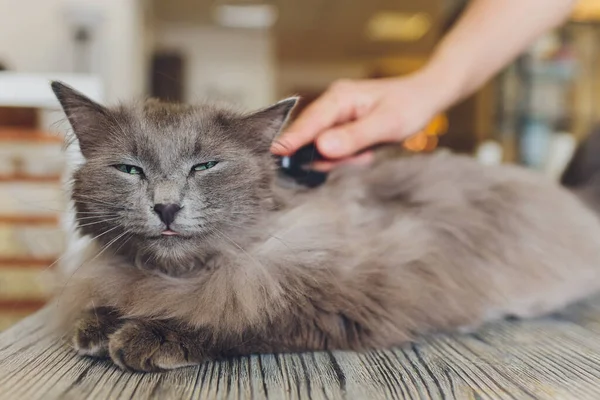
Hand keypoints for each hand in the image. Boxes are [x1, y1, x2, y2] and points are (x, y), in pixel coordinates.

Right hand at [271, 70, 449, 170]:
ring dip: (341, 158)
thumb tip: (322, 148)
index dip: (290, 142)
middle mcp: (332, 104)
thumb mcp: (386, 125)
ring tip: (367, 153)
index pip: (307, 123)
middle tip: (358, 158)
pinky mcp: (341, 125)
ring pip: (321, 146)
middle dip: (327, 156)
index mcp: (338, 98)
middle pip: (310, 138)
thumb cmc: (410, 106)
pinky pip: (333, 147)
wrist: (426, 97)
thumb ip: (354, 137)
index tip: (271, 156)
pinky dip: (347, 156)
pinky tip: (365, 152)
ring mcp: (335, 115)